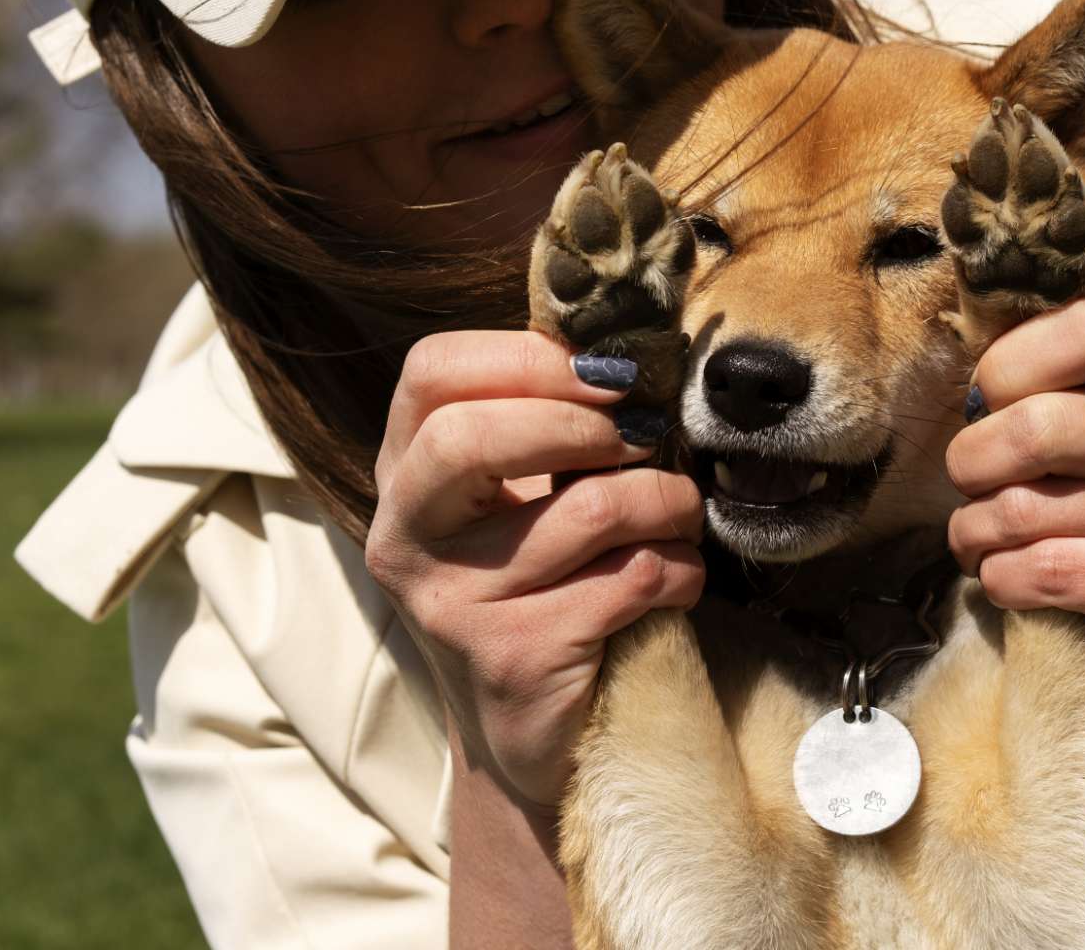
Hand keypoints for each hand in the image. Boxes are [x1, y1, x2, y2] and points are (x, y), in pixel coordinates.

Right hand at [366, 331, 704, 808]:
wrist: (527, 735)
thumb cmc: (540, 588)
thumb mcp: (520, 497)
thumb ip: (547, 421)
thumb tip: (627, 349)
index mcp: (404, 474)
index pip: (431, 374)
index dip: (528, 358)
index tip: (610, 375)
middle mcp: (405, 537)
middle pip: (473, 437)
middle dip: (587, 426)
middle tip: (648, 438)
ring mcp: (449, 604)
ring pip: (587, 511)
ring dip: (666, 504)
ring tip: (681, 516)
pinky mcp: (511, 659)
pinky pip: (628, 581)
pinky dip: (679, 571)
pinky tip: (676, 580)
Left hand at [946, 298, 1084, 697]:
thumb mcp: (1075, 416)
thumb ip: (1038, 377)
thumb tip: (969, 368)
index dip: (1013, 361)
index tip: (987, 400)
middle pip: (1044, 424)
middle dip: (972, 459)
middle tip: (968, 482)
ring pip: (1027, 508)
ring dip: (974, 529)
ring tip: (979, 538)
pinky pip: (1047, 571)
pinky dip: (1001, 578)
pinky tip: (1008, 578)